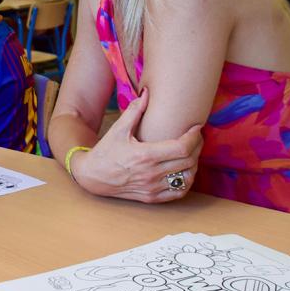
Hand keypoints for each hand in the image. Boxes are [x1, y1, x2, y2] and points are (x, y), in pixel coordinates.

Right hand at [76, 91, 203, 202]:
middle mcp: (151, 173)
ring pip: (187, 178)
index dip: (194, 137)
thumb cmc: (105, 152)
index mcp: (145, 155)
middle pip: (188, 162)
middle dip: (197, 147)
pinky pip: (178, 193)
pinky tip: (183, 171)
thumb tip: (147, 93)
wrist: (91, 176)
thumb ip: (134, 111)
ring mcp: (152, 188)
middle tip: (197, 137)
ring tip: (191, 154)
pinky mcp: (151, 198)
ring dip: (194, 165)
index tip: (196, 128)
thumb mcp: (117, 129)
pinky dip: (186, 182)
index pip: (182, 148)